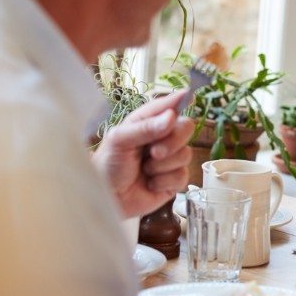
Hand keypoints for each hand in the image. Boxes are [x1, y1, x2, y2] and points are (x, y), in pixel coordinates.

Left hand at [93, 90, 193, 217]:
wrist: (106, 199)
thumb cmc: (106, 166)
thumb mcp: (119, 141)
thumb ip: (145, 128)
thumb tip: (172, 117)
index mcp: (147, 122)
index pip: (168, 106)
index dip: (180, 100)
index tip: (189, 96)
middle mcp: (162, 137)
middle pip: (186, 128)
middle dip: (173, 141)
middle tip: (154, 153)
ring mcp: (169, 159)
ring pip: (186, 154)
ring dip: (163, 166)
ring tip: (145, 171)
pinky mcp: (173, 180)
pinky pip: (182, 176)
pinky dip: (164, 182)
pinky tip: (150, 184)